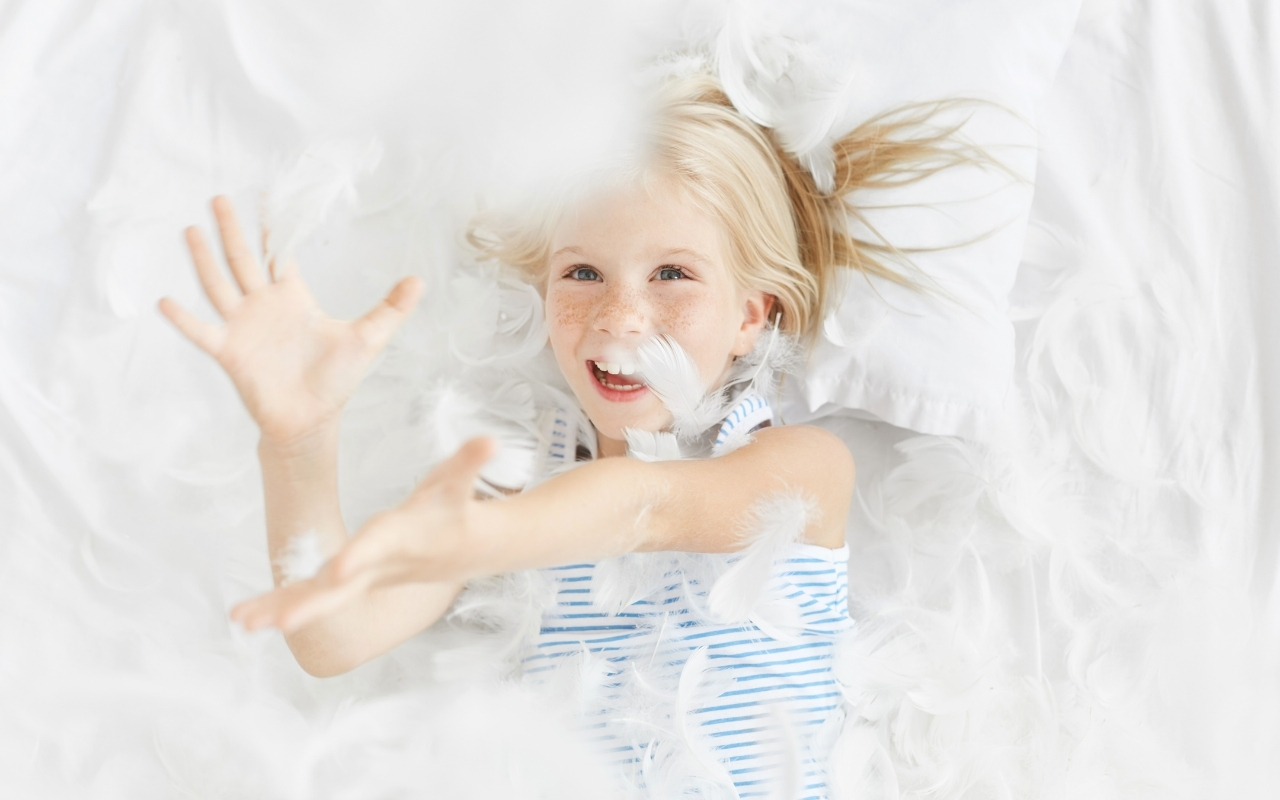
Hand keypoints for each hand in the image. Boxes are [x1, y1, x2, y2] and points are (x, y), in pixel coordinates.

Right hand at [159, 195, 423, 445]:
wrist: (312, 419)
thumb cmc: (336, 380)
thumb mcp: (369, 338)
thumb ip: (391, 308)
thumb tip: (421, 281)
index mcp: (294, 298)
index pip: (279, 254)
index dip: (271, 228)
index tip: (263, 198)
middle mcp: (264, 306)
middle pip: (243, 259)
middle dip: (232, 229)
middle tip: (219, 197)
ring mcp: (243, 327)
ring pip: (218, 284)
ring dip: (203, 259)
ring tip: (189, 230)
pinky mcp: (229, 352)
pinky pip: (201, 331)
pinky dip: (184, 319)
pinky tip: (165, 301)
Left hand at [230, 437, 496, 632]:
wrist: (461, 552)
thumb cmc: (451, 509)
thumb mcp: (457, 482)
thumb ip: (469, 461)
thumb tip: (491, 440)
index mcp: (399, 538)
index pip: (377, 547)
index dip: (359, 557)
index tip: (336, 572)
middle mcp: (376, 566)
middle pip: (341, 590)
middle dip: (311, 604)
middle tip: (281, 622)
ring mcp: (360, 579)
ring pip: (317, 599)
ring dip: (280, 608)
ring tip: (242, 619)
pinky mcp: (347, 583)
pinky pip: (309, 597)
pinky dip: (278, 605)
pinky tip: (244, 617)